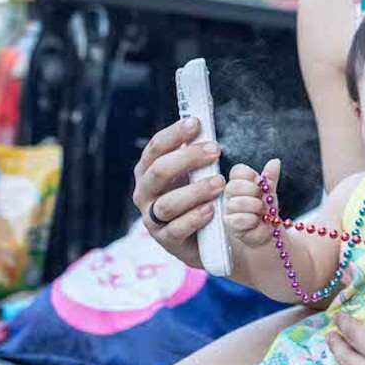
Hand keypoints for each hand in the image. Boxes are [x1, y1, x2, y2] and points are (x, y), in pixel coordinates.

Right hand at [131, 117, 224, 269]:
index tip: (196, 123)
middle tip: (215, 150)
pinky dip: (194, 218)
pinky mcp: (166, 241)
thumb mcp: (195, 172)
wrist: (204, 237)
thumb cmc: (196, 196)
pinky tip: (211, 209)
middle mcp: (145, 193)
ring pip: (168, 203)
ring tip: (219, 183)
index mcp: (148, 171)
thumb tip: (203, 124)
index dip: (174, 134)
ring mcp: (152, 219)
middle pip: (159, 172)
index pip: (155, 148)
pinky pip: (177, 229)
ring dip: (195, 191)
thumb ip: (197, 152)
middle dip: (188, 158)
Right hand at [224, 159, 281, 247]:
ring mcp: (228, 211)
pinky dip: (253, 220)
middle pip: (233, 186)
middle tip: (261, 199)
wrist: (269, 233)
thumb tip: (275, 161)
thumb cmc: (266, 211)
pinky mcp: (231, 226)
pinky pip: (240, 219)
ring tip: (261, 213)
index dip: (251, 176)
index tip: (260, 184)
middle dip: (253, 191)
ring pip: (237, 203)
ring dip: (255, 207)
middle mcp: (229, 196)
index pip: (237, 171)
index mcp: (238, 184)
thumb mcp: (269, 192)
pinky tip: (257, 222)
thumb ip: (270, 177)